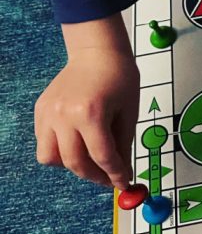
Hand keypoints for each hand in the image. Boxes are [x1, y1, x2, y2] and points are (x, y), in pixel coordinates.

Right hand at [35, 14, 138, 187]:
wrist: (97, 52)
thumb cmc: (118, 76)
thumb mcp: (129, 110)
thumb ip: (123, 143)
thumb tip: (121, 170)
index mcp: (91, 113)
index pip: (102, 156)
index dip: (115, 173)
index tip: (123, 181)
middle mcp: (64, 115)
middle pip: (75, 163)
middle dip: (95, 176)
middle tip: (108, 177)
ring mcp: (48, 113)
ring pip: (51, 159)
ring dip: (72, 165)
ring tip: (90, 157)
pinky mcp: (40, 111)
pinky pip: (44, 143)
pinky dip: (60, 149)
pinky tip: (77, 141)